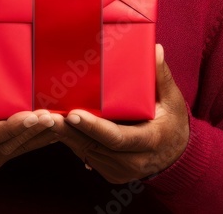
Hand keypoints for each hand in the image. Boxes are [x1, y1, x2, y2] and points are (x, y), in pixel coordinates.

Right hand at [0, 21, 56, 170]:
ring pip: (14, 152)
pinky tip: (53, 130)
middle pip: (7, 147)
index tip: (34, 115)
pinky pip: (14, 151)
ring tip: (63, 122)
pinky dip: (35, 141)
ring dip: (40, 139)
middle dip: (34, 132)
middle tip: (57, 115)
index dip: (12, 128)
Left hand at [48, 43, 189, 182]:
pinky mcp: (112, 173)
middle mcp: (135, 161)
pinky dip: (74, 142)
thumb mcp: (172, 99)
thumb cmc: (172, 121)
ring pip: (88, 153)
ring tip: (46, 118)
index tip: (74, 114)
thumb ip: (161, 76)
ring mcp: (122, 171)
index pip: (117, 138)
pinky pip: (87, 156)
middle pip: (96, 147)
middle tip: (47, 114)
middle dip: (70, 131)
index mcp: (150, 141)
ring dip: (67, 137)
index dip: (94, 127)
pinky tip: (59, 128)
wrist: (177, 154)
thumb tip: (156, 49)